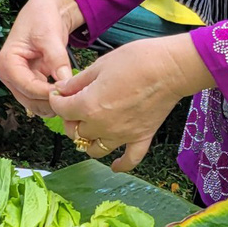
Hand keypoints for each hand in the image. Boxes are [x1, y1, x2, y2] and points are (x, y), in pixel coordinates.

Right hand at [0, 0, 85, 115]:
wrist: (46, 10)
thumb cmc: (42, 17)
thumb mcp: (50, 36)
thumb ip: (56, 59)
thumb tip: (65, 82)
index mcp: (7, 62)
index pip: (27, 87)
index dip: (47, 93)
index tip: (67, 93)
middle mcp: (9, 75)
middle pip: (29, 100)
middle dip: (50, 101)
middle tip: (73, 98)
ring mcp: (18, 80)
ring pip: (34, 103)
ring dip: (52, 103)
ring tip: (72, 96)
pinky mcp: (30, 81)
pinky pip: (40, 98)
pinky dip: (53, 99)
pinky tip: (68, 94)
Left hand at [47, 33, 213, 172]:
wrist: (171, 68)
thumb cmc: (137, 60)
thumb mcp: (100, 65)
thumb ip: (78, 82)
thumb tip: (62, 89)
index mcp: (89, 106)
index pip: (62, 110)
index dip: (57, 100)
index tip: (59, 94)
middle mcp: (103, 126)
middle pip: (76, 131)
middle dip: (70, 119)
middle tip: (74, 106)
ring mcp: (123, 135)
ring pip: (95, 149)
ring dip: (88, 141)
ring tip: (89, 129)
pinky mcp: (142, 137)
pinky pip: (130, 160)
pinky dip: (121, 164)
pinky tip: (114, 166)